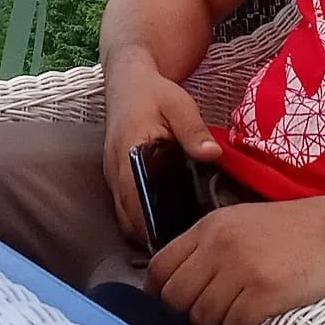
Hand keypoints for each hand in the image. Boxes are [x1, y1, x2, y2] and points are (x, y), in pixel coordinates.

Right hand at [102, 57, 222, 243]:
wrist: (128, 82)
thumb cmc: (154, 92)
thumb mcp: (179, 105)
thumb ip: (194, 130)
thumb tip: (211, 154)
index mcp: (129, 152)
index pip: (135, 199)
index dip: (154, 222)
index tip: (178, 237)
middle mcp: (115, 169)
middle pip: (128, 217)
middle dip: (152, 233)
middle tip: (185, 242)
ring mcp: (113, 176)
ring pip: (124, 217)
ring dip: (145, 228)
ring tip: (177, 236)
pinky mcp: (116, 178)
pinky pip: (125, 208)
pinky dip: (141, 218)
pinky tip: (166, 219)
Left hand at [147, 198, 324, 324]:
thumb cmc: (298, 231)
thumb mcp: (245, 223)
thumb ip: (212, 248)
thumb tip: (186, 287)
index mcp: (210, 227)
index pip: (160, 269)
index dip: (162, 295)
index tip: (179, 307)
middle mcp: (219, 246)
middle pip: (176, 299)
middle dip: (189, 316)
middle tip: (215, 318)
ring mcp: (241, 270)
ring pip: (203, 319)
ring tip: (241, 320)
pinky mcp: (265, 294)